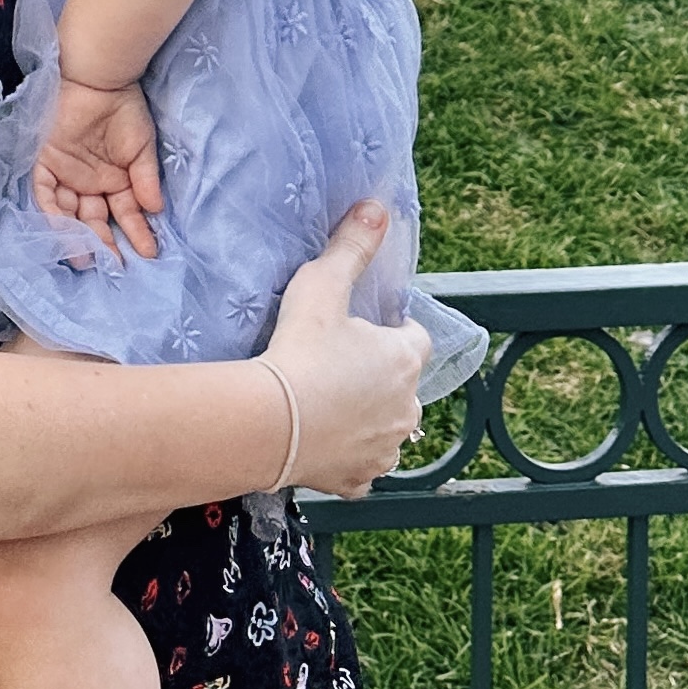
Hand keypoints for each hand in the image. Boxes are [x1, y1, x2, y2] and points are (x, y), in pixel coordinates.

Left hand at [33, 72, 164, 258]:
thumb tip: (155, 210)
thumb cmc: (124, 110)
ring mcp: (66, 175)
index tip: (149, 252)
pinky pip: (44, 194)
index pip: (124, 213)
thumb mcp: (142, 148)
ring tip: (88, 257)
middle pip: (94, 220)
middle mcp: (88, 183)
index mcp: (113, 180)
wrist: (99, 79)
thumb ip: (146, 179)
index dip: (136, 232)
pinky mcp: (45, 163)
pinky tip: (65, 233)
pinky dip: (52, 214)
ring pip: (69, 214)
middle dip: (105, 243)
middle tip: (115, 265)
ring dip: (78, 236)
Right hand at [262, 204, 429, 494]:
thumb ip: (352, 247)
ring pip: (385, 429)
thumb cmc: (300, 351)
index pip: (416, 339)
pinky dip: (347, 455)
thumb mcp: (323, 286)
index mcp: (405, 360)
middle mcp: (408, 409)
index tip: (363, 330)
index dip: (392, 332)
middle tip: (335, 365)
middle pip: (403, 387)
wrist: (271, 424)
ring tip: (325, 404)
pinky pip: (361, 466)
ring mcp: (385, 450)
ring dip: (366, 418)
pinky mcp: (359, 480)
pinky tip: (321, 442)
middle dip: (379, 377)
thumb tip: (377, 207)